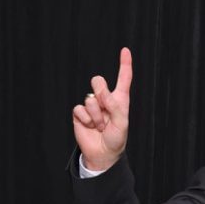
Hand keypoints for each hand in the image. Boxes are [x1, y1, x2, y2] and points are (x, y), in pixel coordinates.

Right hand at [72, 47, 132, 171]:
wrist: (102, 153)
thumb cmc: (116, 138)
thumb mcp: (122, 123)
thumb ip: (114, 106)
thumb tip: (101, 92)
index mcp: (120, 100)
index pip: (123, 79)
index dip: (124, 64)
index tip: (125, 50)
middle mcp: (105, 100)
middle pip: (98, 81)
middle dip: (101, 92)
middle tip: (105, 110)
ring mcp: (92, 106)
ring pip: (89, 99)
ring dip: (96, 115)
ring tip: (100, 126)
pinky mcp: (80, 114)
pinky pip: (79, 109)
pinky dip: (86, 119)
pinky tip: (90, 127)